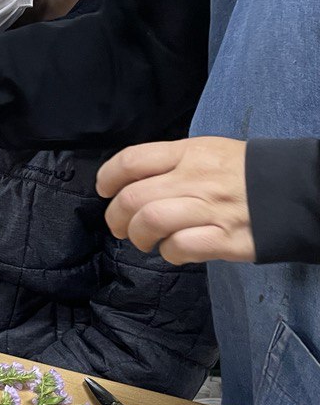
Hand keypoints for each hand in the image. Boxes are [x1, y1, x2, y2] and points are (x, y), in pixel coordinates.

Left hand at [97, 138, 255, 264]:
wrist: (300, 189)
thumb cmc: (246, 172)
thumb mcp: (209, 151)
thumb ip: (172, 162)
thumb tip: (133, 181)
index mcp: (190, 153)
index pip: (133, 160)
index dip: (108, 177)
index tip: (104, 190)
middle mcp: (197, 179)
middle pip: (134, 197)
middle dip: (116, 216)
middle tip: (120, 226)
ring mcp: (212, 209)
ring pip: (151, 221)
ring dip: (139, 236)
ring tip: (144, 241)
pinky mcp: (228, 239)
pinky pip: (181, 247)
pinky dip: (169, 253)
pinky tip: (173, 251)